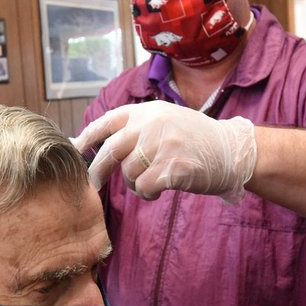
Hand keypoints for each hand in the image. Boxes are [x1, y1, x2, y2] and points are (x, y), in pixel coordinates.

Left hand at [73, 101, 256, 201]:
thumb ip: (136, 127)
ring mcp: (163, 145)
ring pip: (128, 173)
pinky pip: (144, 188)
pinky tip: (160, 189)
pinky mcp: (172, 167)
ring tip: (151, 181)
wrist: (232, 150)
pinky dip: (147, 194)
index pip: (107, 122)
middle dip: (97, 170)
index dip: (86, 137)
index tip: (73, 149)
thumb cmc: (194, 139)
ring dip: (134, 184)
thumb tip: (95, 142)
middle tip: (92, 184)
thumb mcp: (165, 120)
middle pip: (110, 151)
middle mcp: (152, 124)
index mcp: (146, 111)